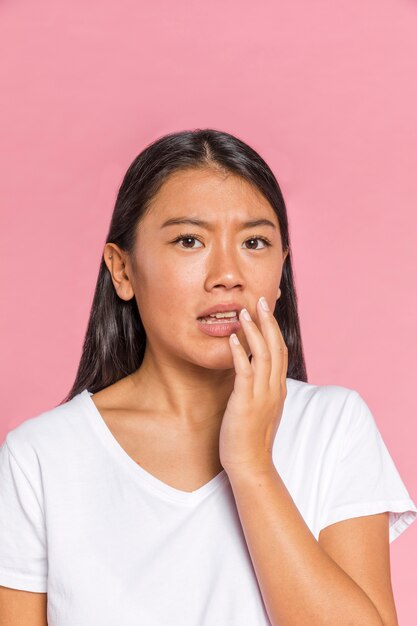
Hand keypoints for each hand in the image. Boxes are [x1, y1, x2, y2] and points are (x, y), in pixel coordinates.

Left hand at [219, 295, 287, 474]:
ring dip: (254, 330)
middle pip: (276, 346)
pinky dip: (240, 352)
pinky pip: (245, 372)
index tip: (268, 310)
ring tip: (244, 311)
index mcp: (279, 388)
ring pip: (263, 355)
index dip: (275, 328)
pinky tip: (233, 338)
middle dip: (269, 321)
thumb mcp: (262, 408)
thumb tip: (254, 372)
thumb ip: (262, 388)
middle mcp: (274, 388)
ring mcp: (262, 395)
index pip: (281, 351)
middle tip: (262, 300)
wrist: (251, 464)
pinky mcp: (246, 403)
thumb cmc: (251, 437)